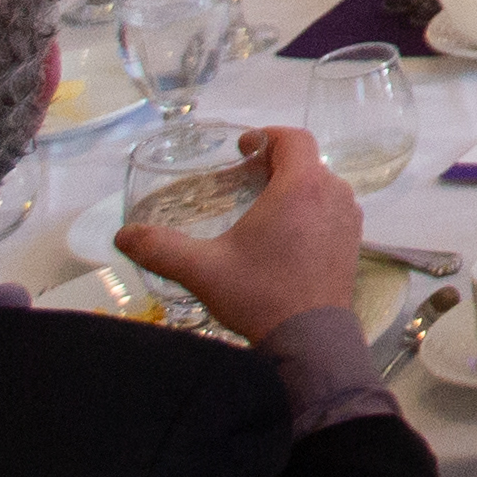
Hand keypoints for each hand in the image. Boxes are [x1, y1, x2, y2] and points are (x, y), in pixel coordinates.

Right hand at [115, 127, 363, 343]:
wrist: (310, 341)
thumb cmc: (259, 296)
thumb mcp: (202, 270)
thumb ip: (160, 248)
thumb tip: (123, 236)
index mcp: (301, 187)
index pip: (294, 139)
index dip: (268, 135)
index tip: (243, 149)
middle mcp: (333, 194)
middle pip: (307, 162)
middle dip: (276, 164)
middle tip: (245, 180)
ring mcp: (348, 219)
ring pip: (322, 186)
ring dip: (295, 188)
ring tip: (263, 207)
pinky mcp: (353, 242)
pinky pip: (332, 210)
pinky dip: (311, 210)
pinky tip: (285, 236)